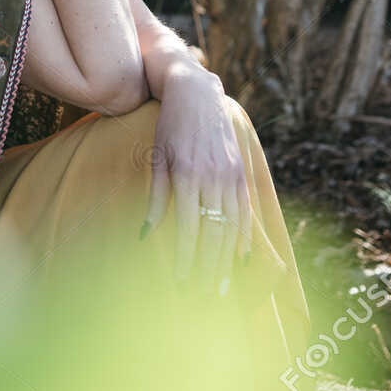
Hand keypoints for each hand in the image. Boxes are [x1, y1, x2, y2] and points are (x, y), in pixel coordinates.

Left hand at [141, 73, 253, 296]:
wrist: (197, 93)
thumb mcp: (156, 158)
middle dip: (208, 269)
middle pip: (213, 234)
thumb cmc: (169, 126)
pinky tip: (240, 260)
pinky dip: (243, 238)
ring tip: (221, 289)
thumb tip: (145, 236)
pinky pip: (245, 212)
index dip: (186, 258)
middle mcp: (212, 177)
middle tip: (201, 297)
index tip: (181, 282)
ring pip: (231, 228)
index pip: (188, 227)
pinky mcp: (241, 172)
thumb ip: (154, 197)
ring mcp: (230, 175)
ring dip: (226, 261)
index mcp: (186, 174)